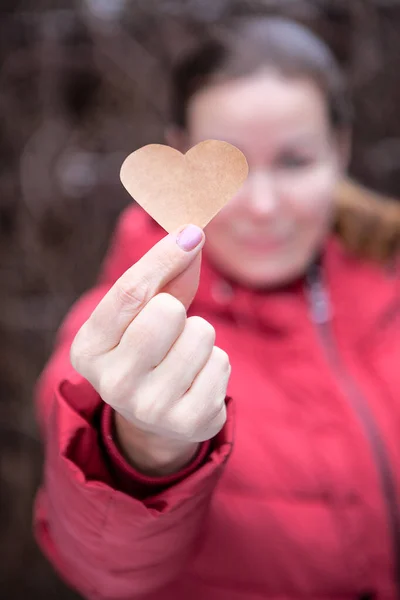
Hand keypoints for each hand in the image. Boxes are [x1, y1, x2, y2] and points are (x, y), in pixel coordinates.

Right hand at [70, 225, 229, 473]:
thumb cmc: (148, 351)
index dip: (164, 256)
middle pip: (167, 311)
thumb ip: (162, 274)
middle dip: (178, 310)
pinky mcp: (190, 422)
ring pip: (201, 333)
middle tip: (170, 331)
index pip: (129, 291)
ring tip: (183, 358)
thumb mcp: (141, 314)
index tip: (191, 232)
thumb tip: (192, 233)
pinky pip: (221, 362)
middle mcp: (113, 384)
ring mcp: (151, 408)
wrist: (157, 418)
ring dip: (199, 337)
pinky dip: (215, 363)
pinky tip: (196, 381)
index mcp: (88, 351)